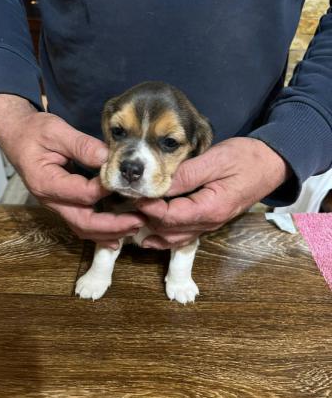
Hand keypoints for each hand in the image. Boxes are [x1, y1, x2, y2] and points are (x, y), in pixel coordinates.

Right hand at [0, 94, 144, 248]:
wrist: (17, 136)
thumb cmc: (34, 131)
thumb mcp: (56, 131)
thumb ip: (81, 145)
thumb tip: (108, 157)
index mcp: (46, 182)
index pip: (82, 193)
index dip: (105, 190)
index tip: (125, 183)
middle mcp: (50, 200)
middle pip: (83, 223)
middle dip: (113, 226)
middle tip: (138, 220)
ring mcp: (56, 205)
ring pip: (83, 228)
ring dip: (110, 232)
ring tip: (134, 228)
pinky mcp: (64, 204)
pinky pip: (82, 223)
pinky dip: (101, 231)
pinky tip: (119, 232)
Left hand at [136, 137, 289, 248]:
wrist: (271, 164)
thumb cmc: (245, 158)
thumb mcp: (215, 161)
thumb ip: (187, 175)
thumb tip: (159, 184)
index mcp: (210, 208)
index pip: (171, 216)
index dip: (149, 208)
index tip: (133, 195)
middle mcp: (209, 222)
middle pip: (170, 231)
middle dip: (147, 220)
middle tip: (126, 208)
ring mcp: (210, 224)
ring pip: (176, 238)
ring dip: (154, 233)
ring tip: (132, 225)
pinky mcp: (210, 220)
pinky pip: (185, 234)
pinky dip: (166, 235)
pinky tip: (152, 233)